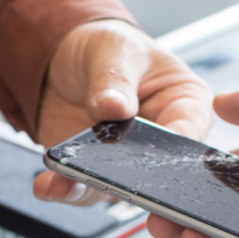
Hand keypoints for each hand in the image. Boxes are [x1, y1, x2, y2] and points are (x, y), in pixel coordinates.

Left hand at [33, 19, 211, 204]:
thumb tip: (113, 106)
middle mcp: (160, 140)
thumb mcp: (114, 49)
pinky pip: (84, 188)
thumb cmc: (106, 49)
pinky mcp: (95, 172)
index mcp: (183, 104)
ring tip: (67, 183)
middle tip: (113, 179)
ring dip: (91, 187)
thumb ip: (114, 78)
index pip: (189, 131)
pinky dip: (65, 188)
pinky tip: (49, 184)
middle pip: (159, 171)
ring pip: (119, 188)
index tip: (155, 152)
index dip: (177, 147)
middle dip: (135, 182)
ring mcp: (126, 160)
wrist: (62, 60)